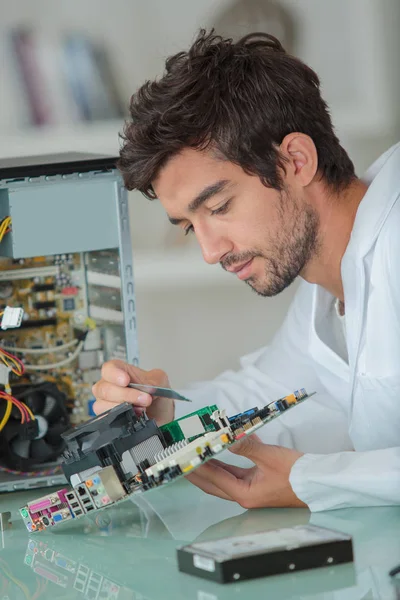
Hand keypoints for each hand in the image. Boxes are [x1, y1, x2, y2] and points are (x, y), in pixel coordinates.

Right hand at [92, 360, 173, 424]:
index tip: (126, 380)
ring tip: (142, 409)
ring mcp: (106, 403)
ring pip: (103, 405)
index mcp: (120, 372)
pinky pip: (106, 419)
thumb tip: (146, 389)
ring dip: (124, 408)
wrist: (160, 415)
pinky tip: (134, 416)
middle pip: (105, 389)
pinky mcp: (107, 419)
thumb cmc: (155, 395)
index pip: (108, 369)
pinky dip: (121, 418)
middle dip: (126, 395)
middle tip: (144, 399)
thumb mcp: (160, 381)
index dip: (114, 374)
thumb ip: (154, 381)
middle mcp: (109, 387)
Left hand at [186, 433, 306, 507]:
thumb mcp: (269, 456)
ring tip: (195, 455)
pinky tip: (224, 449)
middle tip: (181, 461)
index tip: (184, 458)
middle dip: (197, 472)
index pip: (214, 479)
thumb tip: (226, 438)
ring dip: (211, 467)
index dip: (197, 467)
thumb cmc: (296, 473)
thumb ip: (245, 446)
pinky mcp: (258, 484)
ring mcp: (251, 491)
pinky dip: (228, 463)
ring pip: (224, 479)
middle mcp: (245, 495)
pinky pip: (237, 473)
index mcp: (245, 494)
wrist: (318, 481)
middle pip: (214, 484)